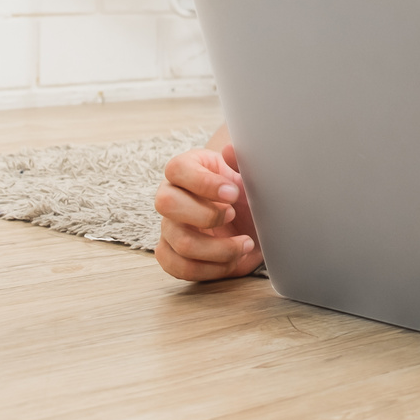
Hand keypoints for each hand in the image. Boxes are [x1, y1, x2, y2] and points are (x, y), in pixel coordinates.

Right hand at [153, 144, 263, 281]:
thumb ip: (240, 162)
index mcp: (186, 169)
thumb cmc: (247, 193)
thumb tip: (229, 150)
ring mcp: (169, 227)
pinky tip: (232, 260)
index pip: (177, 169)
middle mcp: (171, 196)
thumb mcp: (249, 175)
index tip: (234, 193)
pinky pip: (178, 267)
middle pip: (165, 204)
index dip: (204, 183)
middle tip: (234, 214)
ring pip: (179, 242)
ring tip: (245, 244)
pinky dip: (211, 269)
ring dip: (218, 249)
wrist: (253, 220)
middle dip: (206, 215)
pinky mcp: (173, 254)